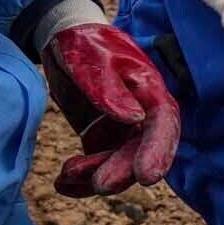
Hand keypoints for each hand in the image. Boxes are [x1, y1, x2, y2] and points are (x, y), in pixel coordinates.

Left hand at [40, 14, 181, 193]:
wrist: (66, 39)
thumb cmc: (85, 44)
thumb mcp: (94, 61)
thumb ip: (109, 89)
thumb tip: (132, 119)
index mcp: (149, 93)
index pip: (162, 126)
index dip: (157, 152)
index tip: (146, 177)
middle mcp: (142, 116)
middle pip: (139, 151)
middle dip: (122, 171)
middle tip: (99, 184)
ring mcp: (122, 130)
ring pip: (117, 163)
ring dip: (95, 175)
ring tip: (66, 175)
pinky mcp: (101, 137)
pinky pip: (96, 164)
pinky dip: (80, 179)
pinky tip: (62, 184)